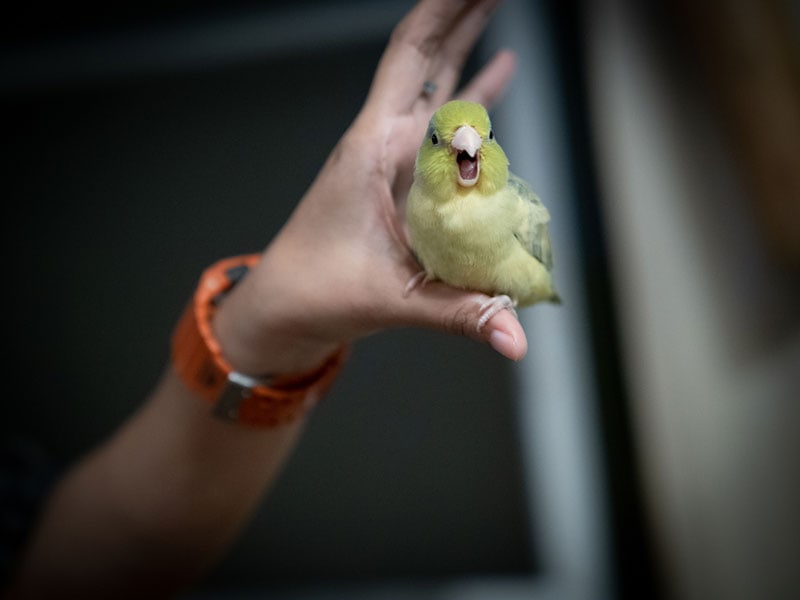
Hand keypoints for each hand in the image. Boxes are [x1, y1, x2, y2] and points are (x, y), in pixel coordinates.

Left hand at [214, 0, 522, 376]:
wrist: (285, 306)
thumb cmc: (317, 292)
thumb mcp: (393, 299)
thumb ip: (460, 313)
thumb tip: (517, 340)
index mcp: (374, 149)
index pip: (412, 57)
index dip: (445, 10)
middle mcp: (383, 142)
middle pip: (428, 56)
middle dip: (464, 12)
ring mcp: (392, 157)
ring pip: (437, 85)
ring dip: (469, 42)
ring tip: (499, 4)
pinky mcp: (401, 178)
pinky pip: (443, 127)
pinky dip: (473, 97)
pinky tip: (499, 73)